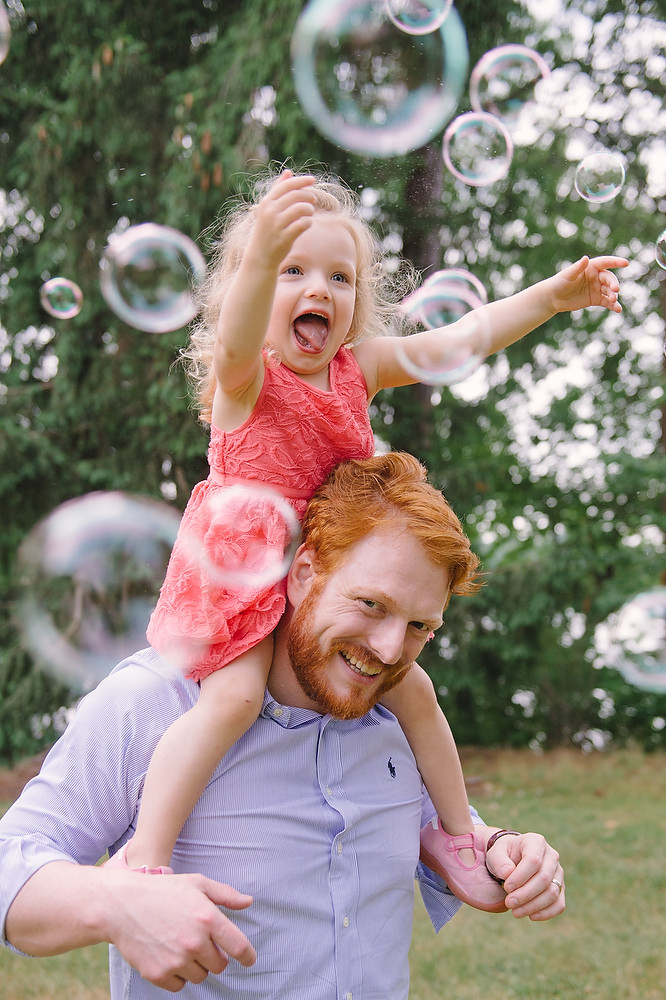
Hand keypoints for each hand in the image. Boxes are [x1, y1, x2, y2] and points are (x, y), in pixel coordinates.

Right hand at [105, 870, 255, 991]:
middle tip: (200, 941)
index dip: (248, 956)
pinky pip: (180, 985)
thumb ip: (226, 894)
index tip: (249, 959)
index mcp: (207, 918)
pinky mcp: (159, 974)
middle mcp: (194, 941)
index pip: (239, 947)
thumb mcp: (197, 883)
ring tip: (181, 944)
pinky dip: (178, 975)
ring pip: (200, 976)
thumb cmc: (162, 891)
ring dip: (196, 965)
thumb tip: (249, 902)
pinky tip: (169, 956)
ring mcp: (176, 960)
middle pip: (219, 965)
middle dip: (215, 955)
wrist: (122, 905)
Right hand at [252, 169, 315, 268]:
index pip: (286, 185)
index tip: (312, 180)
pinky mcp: (284, 238)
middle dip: (308, 195)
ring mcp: (277, 225)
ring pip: (301, 208)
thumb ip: (278, 190)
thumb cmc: (267, 229)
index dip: (301, 181)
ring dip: (309, 209)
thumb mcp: (269, 209)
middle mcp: (270, 212)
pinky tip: (307, 224)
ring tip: (310, 212)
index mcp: (266, 202)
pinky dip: (308, 222)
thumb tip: (288, 172)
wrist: (261, 255)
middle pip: (295, 195)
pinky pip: (303, 224)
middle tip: (313, 200)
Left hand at [483, 829, 564, 921]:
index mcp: (536, 842)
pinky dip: (546, 913)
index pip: (533, 860)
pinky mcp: (560, 888)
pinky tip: (531, 916)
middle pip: (544, 878)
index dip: (520, 877)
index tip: (507, 888)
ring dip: (534, 906)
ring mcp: (558, 872)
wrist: (512, 859)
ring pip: (553, 892)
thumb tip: (508, 873)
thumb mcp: (496, 853)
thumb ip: (499, 861)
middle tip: (509, 903)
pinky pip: (559, 904)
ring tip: (515, 911)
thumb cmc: (504, 855)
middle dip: (525, 894)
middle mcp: (552, 856)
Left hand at [550, 255, 627, 313]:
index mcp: (591, 267)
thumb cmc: (559, 282)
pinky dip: (613, 305)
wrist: (554, 298)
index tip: (626, 263)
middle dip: (613, 283)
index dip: (616, 262)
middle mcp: (596, 277)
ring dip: (613, 295)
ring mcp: (597, 288)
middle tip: (615, 290)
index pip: (606, 263)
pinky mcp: (595, 299)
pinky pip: (607, 302)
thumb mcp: (568, 275)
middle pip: (609, 279)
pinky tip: (618, 309)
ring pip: (609, 291)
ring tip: (613, 300)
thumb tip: (586, 258)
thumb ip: (578, 267)